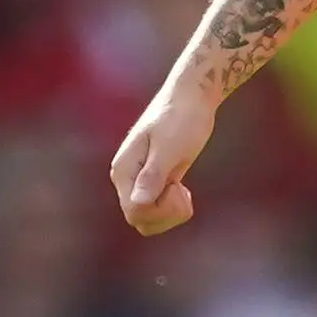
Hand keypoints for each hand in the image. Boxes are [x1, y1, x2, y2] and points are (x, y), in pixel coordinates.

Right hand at [109, 77, 218, 235]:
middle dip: (166, 213)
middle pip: (140, 219)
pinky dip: (173, 206)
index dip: (159, 211)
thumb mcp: (170, 147)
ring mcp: (140, 180)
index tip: (178, 189)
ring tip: (182, 188)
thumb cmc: (182, 117)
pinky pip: (158, 209)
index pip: (134, 212)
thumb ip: (153, 175)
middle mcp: (127, 178)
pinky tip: (182, 189)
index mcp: (124, 170)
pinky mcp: (154, 181)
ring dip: (170, 212)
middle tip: (183, 189)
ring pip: (150, 218)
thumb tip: (137, 202)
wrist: (193, 97)